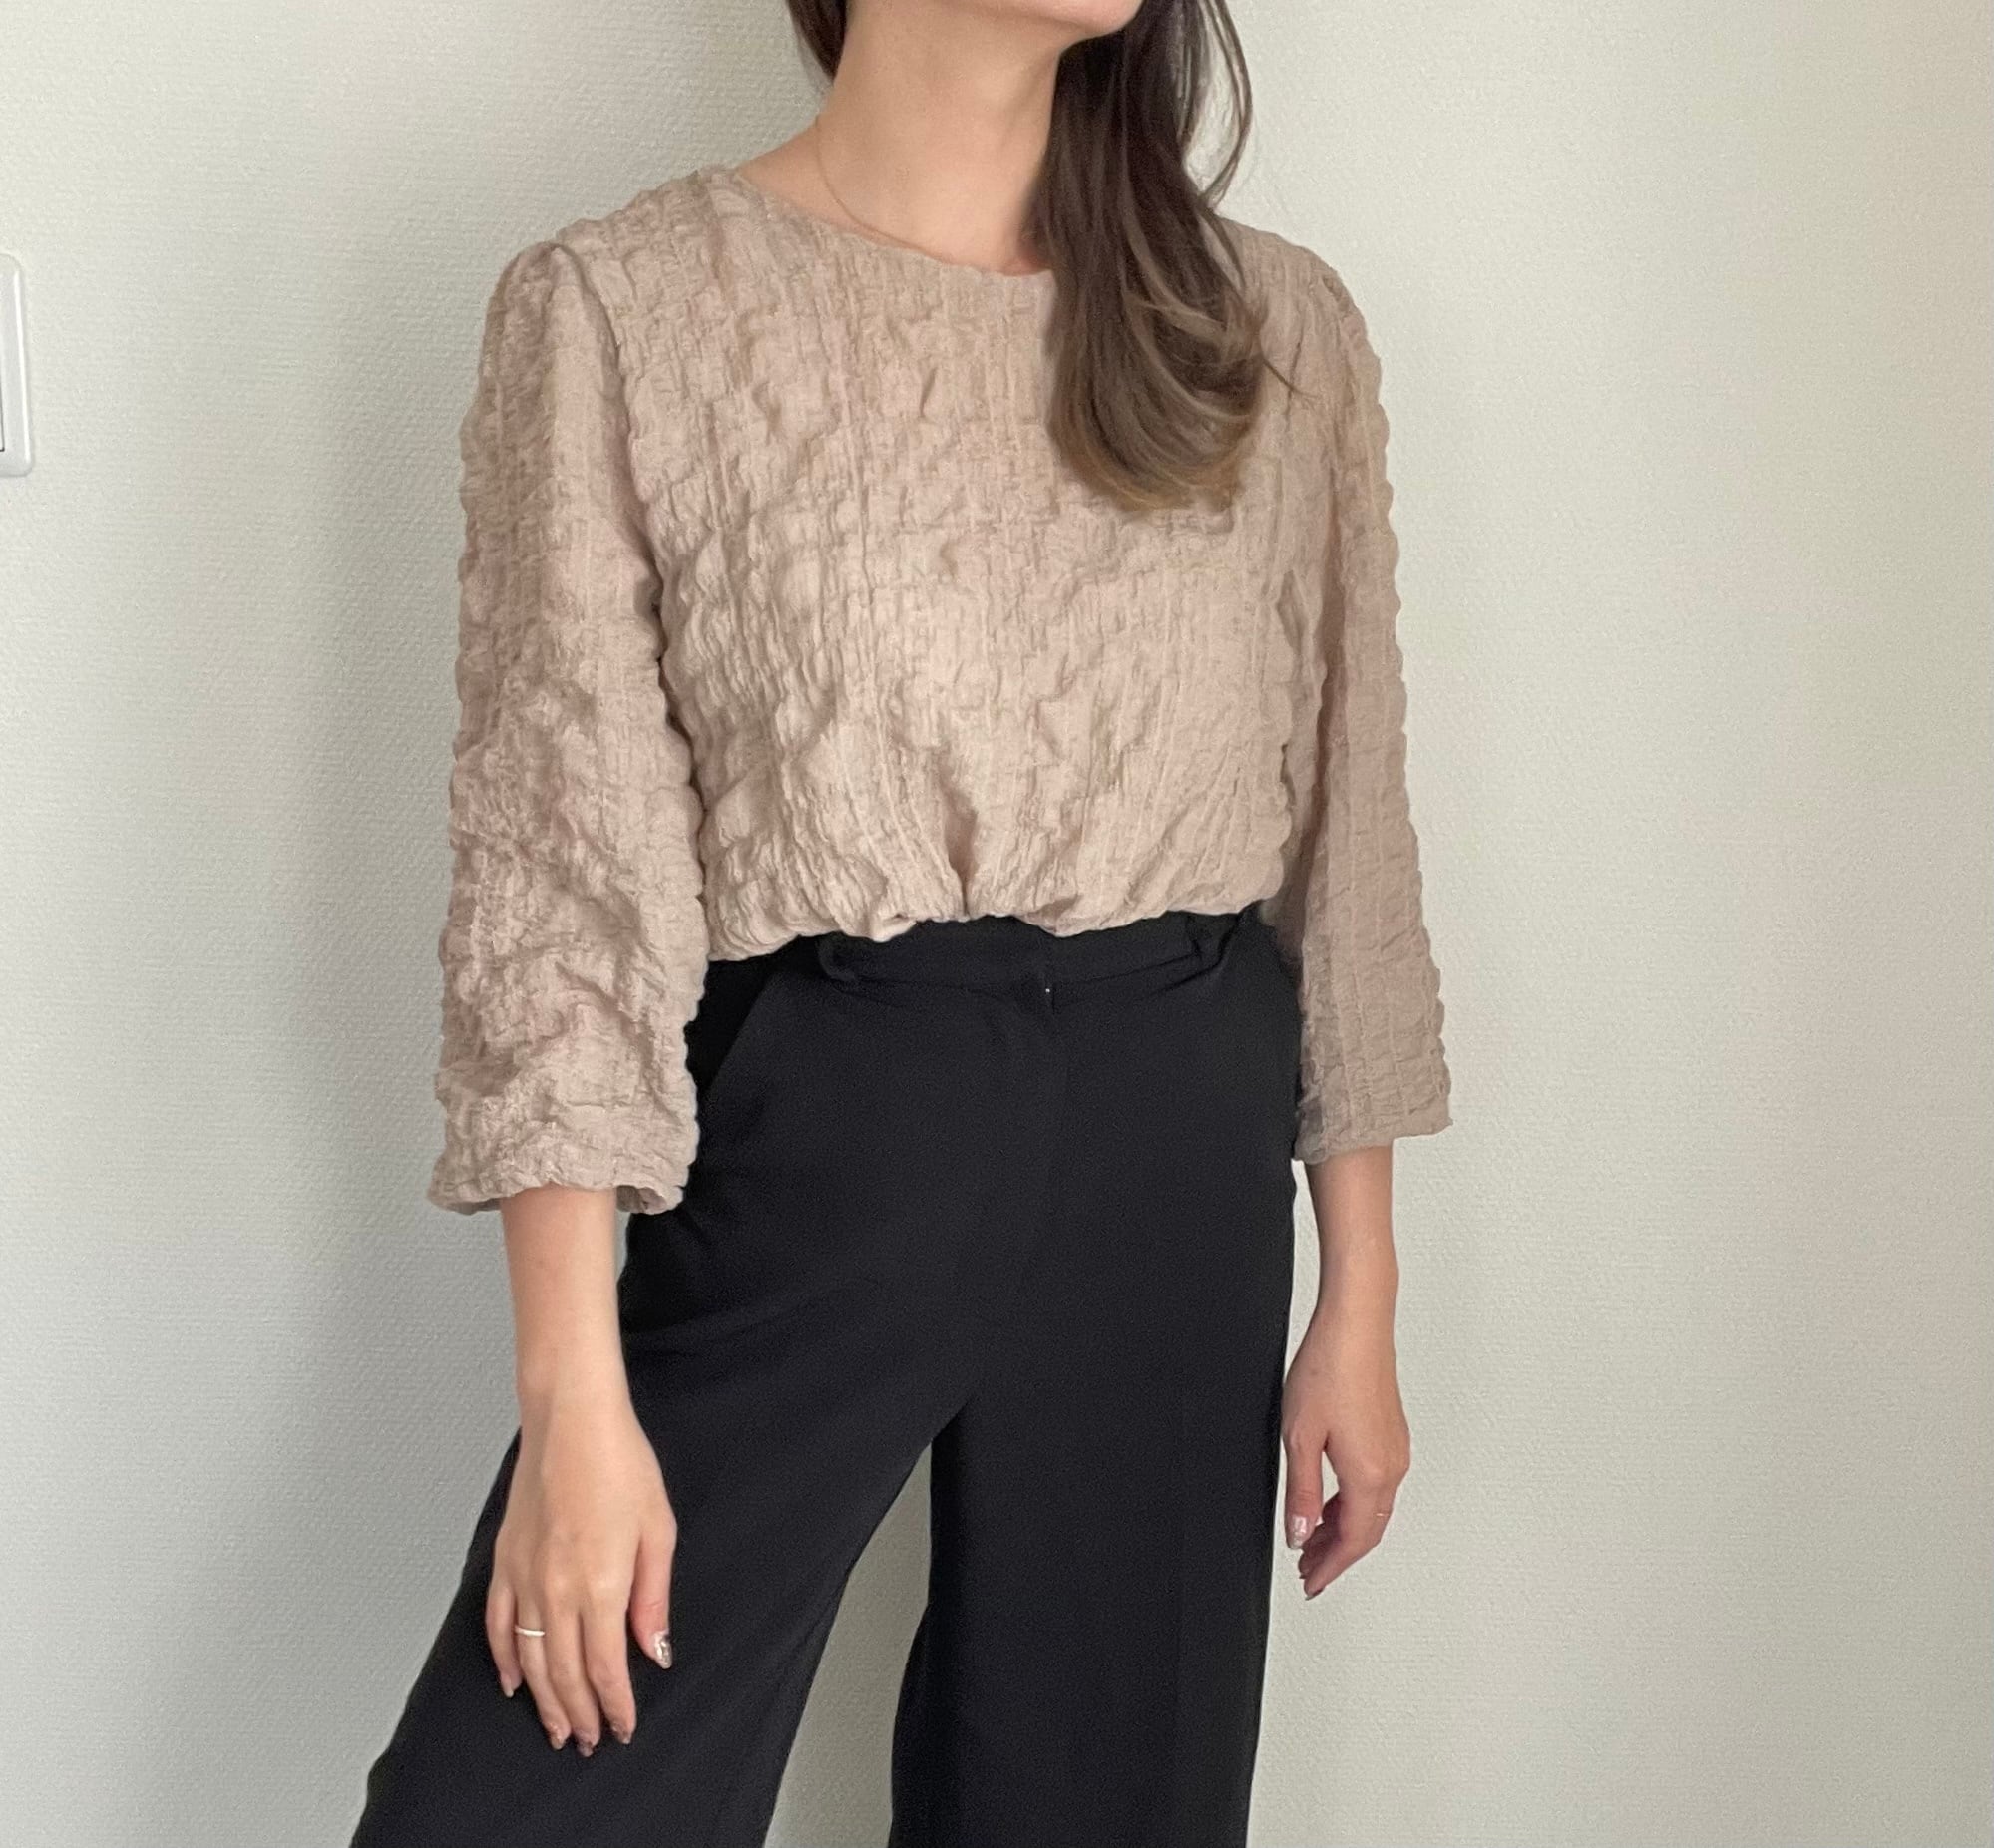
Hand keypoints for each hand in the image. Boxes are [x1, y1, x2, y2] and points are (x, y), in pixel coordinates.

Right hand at [484, 1388, 677, 1753]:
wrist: (571, 1420)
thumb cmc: (621, 1463)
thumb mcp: (659, 1529)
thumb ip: (653, 1598)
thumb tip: (654, 1650)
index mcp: (600, 1584)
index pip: (604, 1667)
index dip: (614, 1704)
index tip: (623, 1726)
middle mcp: (556, 1589)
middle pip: (565, 1673)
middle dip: (580, 1713)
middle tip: (590, 1740)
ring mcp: (524, 1576)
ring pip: (530, 1659)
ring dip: (543, 1700)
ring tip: (557, 1728)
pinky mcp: (504, 1560)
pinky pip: (499, 1624)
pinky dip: (504, 1658)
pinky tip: (512, 1681)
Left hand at [1280, 1304, 1410, 1595]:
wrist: (1356, 1323)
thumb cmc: (1328, 1369)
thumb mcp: (1299, 1437)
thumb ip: (1301, 1492)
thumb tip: (1300, 1535)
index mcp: (1370, 1474)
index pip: (1353, 1541)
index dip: (1330, 1568)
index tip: (1310, 1584)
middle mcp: (1392, 1467)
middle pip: (1367, 1530)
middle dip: (1337, 1554)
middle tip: (1307, 1569)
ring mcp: (1396, 1450)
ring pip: (1373, 1509)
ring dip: (1344, 1529)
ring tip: (1312, 1538)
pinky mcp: (1392, 1433)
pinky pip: (1377, 1486)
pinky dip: (1353, 1504)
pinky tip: (1330, 1499)